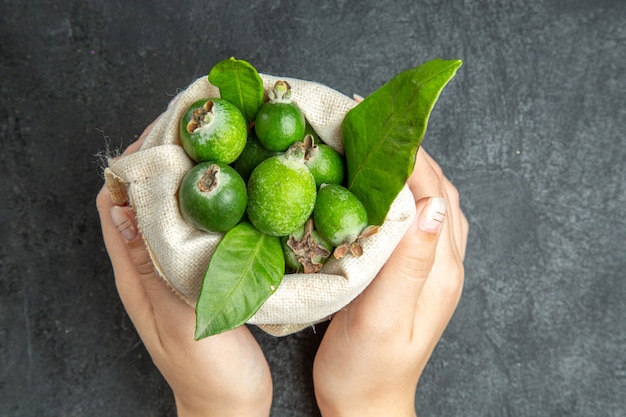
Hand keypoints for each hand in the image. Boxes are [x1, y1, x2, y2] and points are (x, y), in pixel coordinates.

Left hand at [96, 121, 271, 416]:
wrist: (230, 404)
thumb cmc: (207, 371)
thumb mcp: (178, 318)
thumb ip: (154, 265)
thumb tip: (124, 207)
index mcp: (135, 273)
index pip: (115, 202)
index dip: (132, 163)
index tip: (164, 131)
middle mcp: (151, 264)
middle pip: (144, 199)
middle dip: (164, 160)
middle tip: (200, 130)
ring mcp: (177, 269)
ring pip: (174, 210)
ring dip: (190, 179)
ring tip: (221, 151)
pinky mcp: (204, 274)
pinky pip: (202, 229)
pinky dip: (213, 205)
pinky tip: (238, 194)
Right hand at [313, 148, 467, 416]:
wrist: (367, 402)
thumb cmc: (367, 367)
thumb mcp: (384, 318)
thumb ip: (408, 262)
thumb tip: (431, 204)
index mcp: (439, 269)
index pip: (434, 194)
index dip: (410, 155)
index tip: (378, 123)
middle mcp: (443, 263)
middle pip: (438, 191)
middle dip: (410, 152)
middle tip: (373, 124)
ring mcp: (431, 269)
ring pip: (430, 203)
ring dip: (409, 169)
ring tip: (376, 146)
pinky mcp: (413, 274)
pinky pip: (415, 221)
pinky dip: (401, 194)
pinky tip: (378, 189)